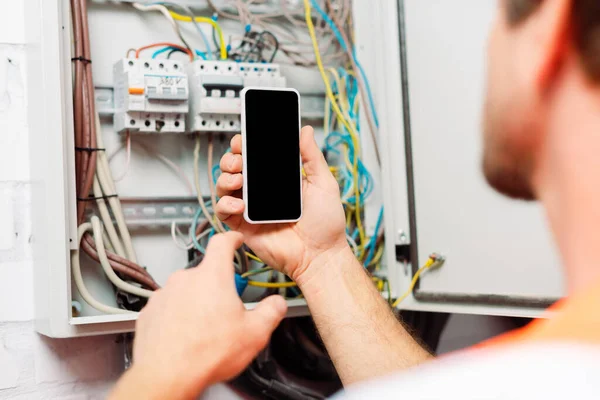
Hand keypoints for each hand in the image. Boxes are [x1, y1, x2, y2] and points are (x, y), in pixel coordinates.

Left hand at [117, 232, 286, 399]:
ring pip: (187, 291)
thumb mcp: (255, 333)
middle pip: (207, 273)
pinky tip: (186, 336)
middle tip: (227, 312)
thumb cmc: (205, 353)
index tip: (236, 241)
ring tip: (205, 330)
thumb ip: (271, 311)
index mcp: (212, 276)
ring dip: (197, 303)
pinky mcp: (150, 311)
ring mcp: (164, 294)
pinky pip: (169, 306)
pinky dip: (178, 316)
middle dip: (218, 288)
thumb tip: (277, 304)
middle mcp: (185, 279)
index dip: (232, 239)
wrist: (166, 376)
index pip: (223, 242)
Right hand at [215, 126, 347, 282]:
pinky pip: (223, 211)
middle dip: (231, 159)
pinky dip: (225, 203)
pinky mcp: (242, 226)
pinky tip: (240, 203)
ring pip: (224, 186)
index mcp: (277, 179)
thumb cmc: (326, 224)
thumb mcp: (323, 183)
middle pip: (234, 168)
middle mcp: (260, 192)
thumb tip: (304, 131)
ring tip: (239, 179)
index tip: (243, 140)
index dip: (244, 146)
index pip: (254, 157)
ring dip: (225, 177)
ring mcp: (250, 208)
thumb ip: (312, 156)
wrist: (321, 255)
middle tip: (240, 160)